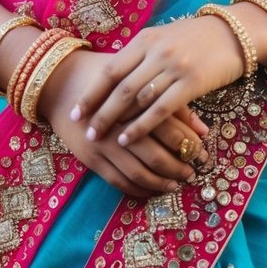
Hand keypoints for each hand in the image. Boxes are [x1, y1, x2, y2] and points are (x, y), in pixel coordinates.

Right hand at [38, 47, 208, 197]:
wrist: (61, 81)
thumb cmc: (109, 77)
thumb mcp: (142, 82)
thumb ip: (172, 103)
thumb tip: (205, 130)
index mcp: (135, 102)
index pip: (168, 128)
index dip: (189, 144)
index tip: (203, 153)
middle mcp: (118, 125)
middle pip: (155, 154)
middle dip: (177, 168)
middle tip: (193, 173)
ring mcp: (102, 144)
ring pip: (138, 172)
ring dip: (160, 182)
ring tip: (176, 184)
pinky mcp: (90, 158)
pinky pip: (118, 181)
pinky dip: (138, 190)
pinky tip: (152, 189)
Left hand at [68, 16, 244, 147]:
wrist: (233, 33)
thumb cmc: (195, 38)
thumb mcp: (164, 38)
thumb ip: (141, 55)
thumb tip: (114, 77)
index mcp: (146, 39)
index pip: (111, 69)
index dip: (91, 92)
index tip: (76, 110)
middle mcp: (156, 52)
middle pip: (120, 87)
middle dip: (99, 111)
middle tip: (85, 130)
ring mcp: (174, 67)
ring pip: (137, 99)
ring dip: (116, 121)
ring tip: (100, 138)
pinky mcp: (191, 83)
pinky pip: (160, 109)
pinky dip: (141, 126)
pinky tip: (129, 138)